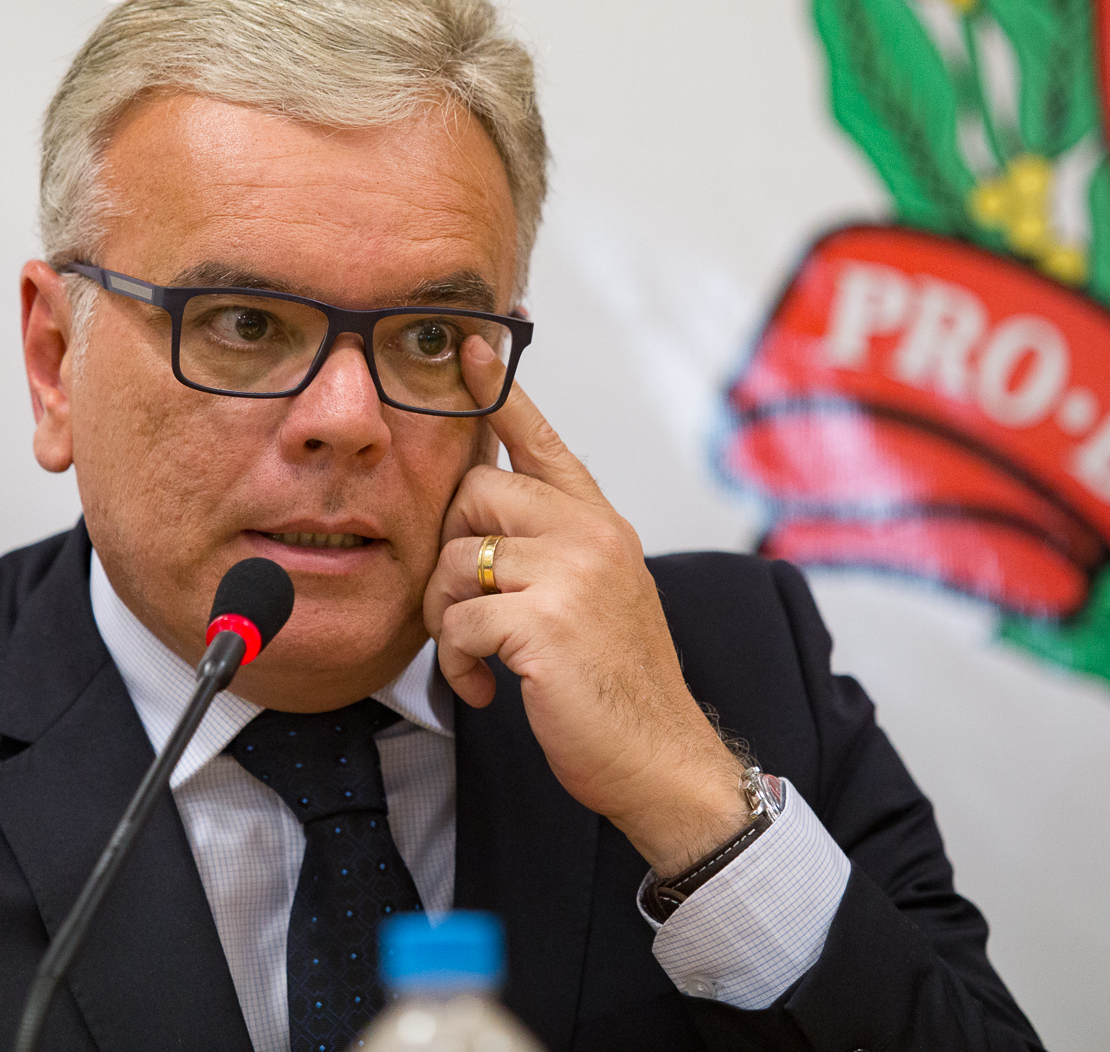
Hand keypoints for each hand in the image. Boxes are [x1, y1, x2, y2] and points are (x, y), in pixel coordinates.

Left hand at [424, 337, 749, 875]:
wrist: (663, 760)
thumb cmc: (617, 686)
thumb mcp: (597, 595)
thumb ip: (555, 548)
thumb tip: (485, 522)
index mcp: (601, 523)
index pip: (542, 441)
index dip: (500, 394)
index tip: (470, 348)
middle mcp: (591, 534)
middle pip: (474, 490)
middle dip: (450, 551)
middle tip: (464, 609)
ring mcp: (570, 574)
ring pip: (456, 558)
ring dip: (447, 618)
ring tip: (479, 658)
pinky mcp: (543, 622)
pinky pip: (456, 620)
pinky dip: (457, 663)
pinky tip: (487, 688)